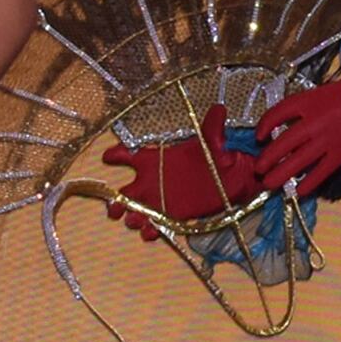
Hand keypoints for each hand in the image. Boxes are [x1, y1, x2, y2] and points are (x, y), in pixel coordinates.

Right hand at [103, 129, 263, 235]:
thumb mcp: (215, 140)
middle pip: (125, 192)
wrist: (233, 178)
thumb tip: (220, 109)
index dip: (117, 155)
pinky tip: (150, 232)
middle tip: (114, 207)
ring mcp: (162, 200)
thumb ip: (213, 127)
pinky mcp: (174, 216)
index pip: (130, 155)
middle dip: (116, 201)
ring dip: (132, 217)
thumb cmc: (218, 155)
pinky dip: (151, 230)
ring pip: (137, 211)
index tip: (107, 158)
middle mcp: (154, 181)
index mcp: (158, 159)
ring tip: (134, 220)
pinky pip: (156, 225)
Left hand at [247, 84, 340, 195]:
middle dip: (268, 156)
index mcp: (311, 100)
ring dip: (281, 173)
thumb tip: (292, 122)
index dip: (264, 124)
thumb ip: (311, 105)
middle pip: (284, 141)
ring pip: (298, 160)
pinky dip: (309, 183)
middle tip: (259, 167)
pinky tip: (300, 191)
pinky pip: (321, 172)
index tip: (258, 135)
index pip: (278, 112)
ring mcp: (329, 140)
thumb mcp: (330, 90)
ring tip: (269, 183)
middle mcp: (316, 121)